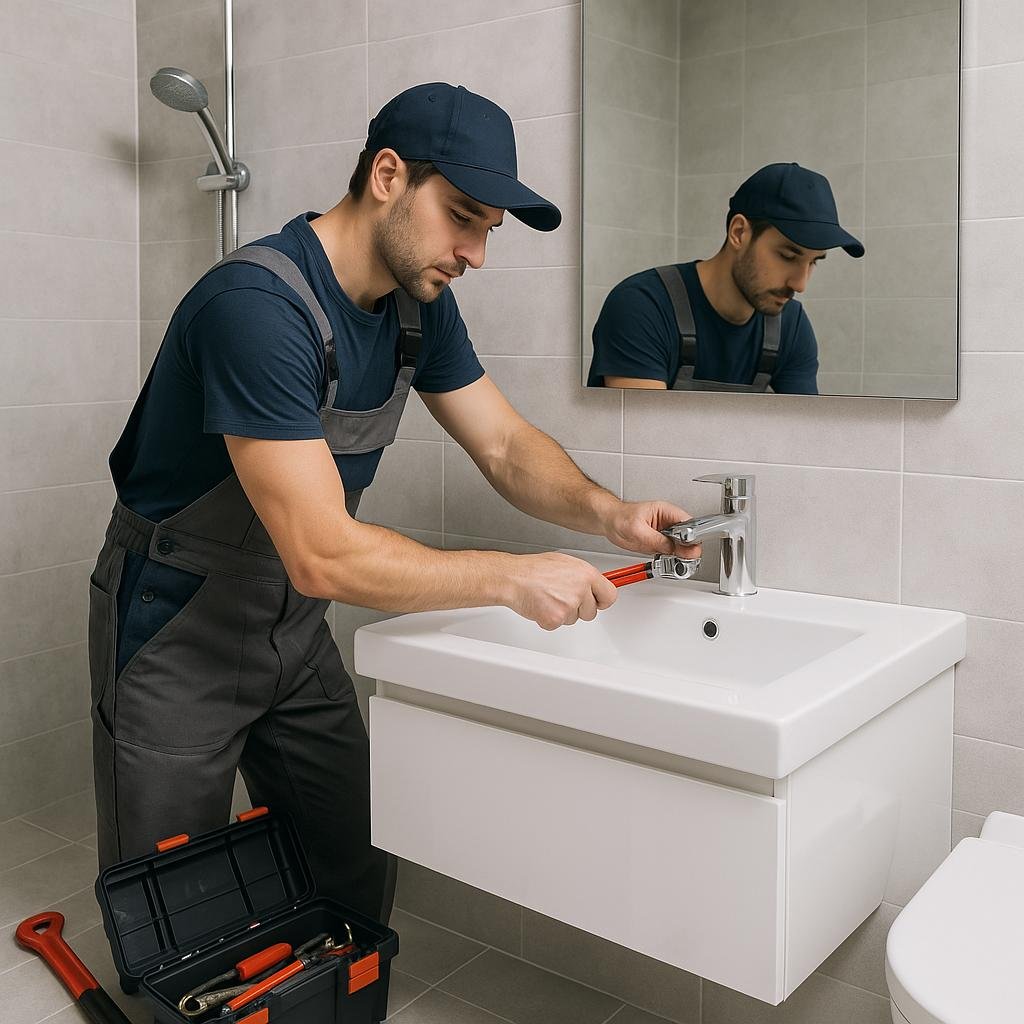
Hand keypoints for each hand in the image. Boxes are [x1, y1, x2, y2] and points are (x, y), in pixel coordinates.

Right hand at [503, 552, 617, 629]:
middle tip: (562, 598)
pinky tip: (541, 605)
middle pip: (591, 612)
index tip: (598, 602)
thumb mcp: (565, 563)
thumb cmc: (534, 569)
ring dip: (563, 613)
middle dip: (579, 609)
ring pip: (574, 619)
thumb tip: (593, 586)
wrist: (513, 578)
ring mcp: (569, 606)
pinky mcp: (556, 619)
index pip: (609, 595)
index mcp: (586, 574)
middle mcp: (580, 590)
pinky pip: (558, 625)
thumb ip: (582, 576)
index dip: (602, 600)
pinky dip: (548, 619)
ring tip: (548, 598)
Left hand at [603, 500, 701, 558]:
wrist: (610, 523)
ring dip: (681, 556)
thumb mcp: (637, 529)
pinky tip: (669, 563)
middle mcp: (668, 522)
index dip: (691, 536)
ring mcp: (665, 534)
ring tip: (676, 562)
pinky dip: (672, 559)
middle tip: (684, 558)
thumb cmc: (620, 517)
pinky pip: (671, 553)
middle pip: (688, 536)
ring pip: (682, 546)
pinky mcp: (660, 543)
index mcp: (665, 512)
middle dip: (688, 549)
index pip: (687, 522)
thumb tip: (671, 548)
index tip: (689, 547)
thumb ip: (655, 539)